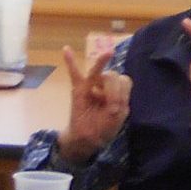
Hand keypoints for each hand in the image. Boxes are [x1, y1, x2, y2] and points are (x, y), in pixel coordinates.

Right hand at [57, 44, 131, 159]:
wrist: (89, 139)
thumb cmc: (105, 126)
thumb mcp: (119, 114)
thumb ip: (118, 98)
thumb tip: (109, 88)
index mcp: (119, 90)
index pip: (124, 80)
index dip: (122, 92)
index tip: (116, 108)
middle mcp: (106, 85)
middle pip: (113, 75)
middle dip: (113, 91)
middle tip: (109, 107)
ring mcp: (91, 85)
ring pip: (97, 72)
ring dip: (101, 76)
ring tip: (97, 93)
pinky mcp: (78, 89)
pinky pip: (74, 73)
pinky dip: (70, 61)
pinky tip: (66, 50)